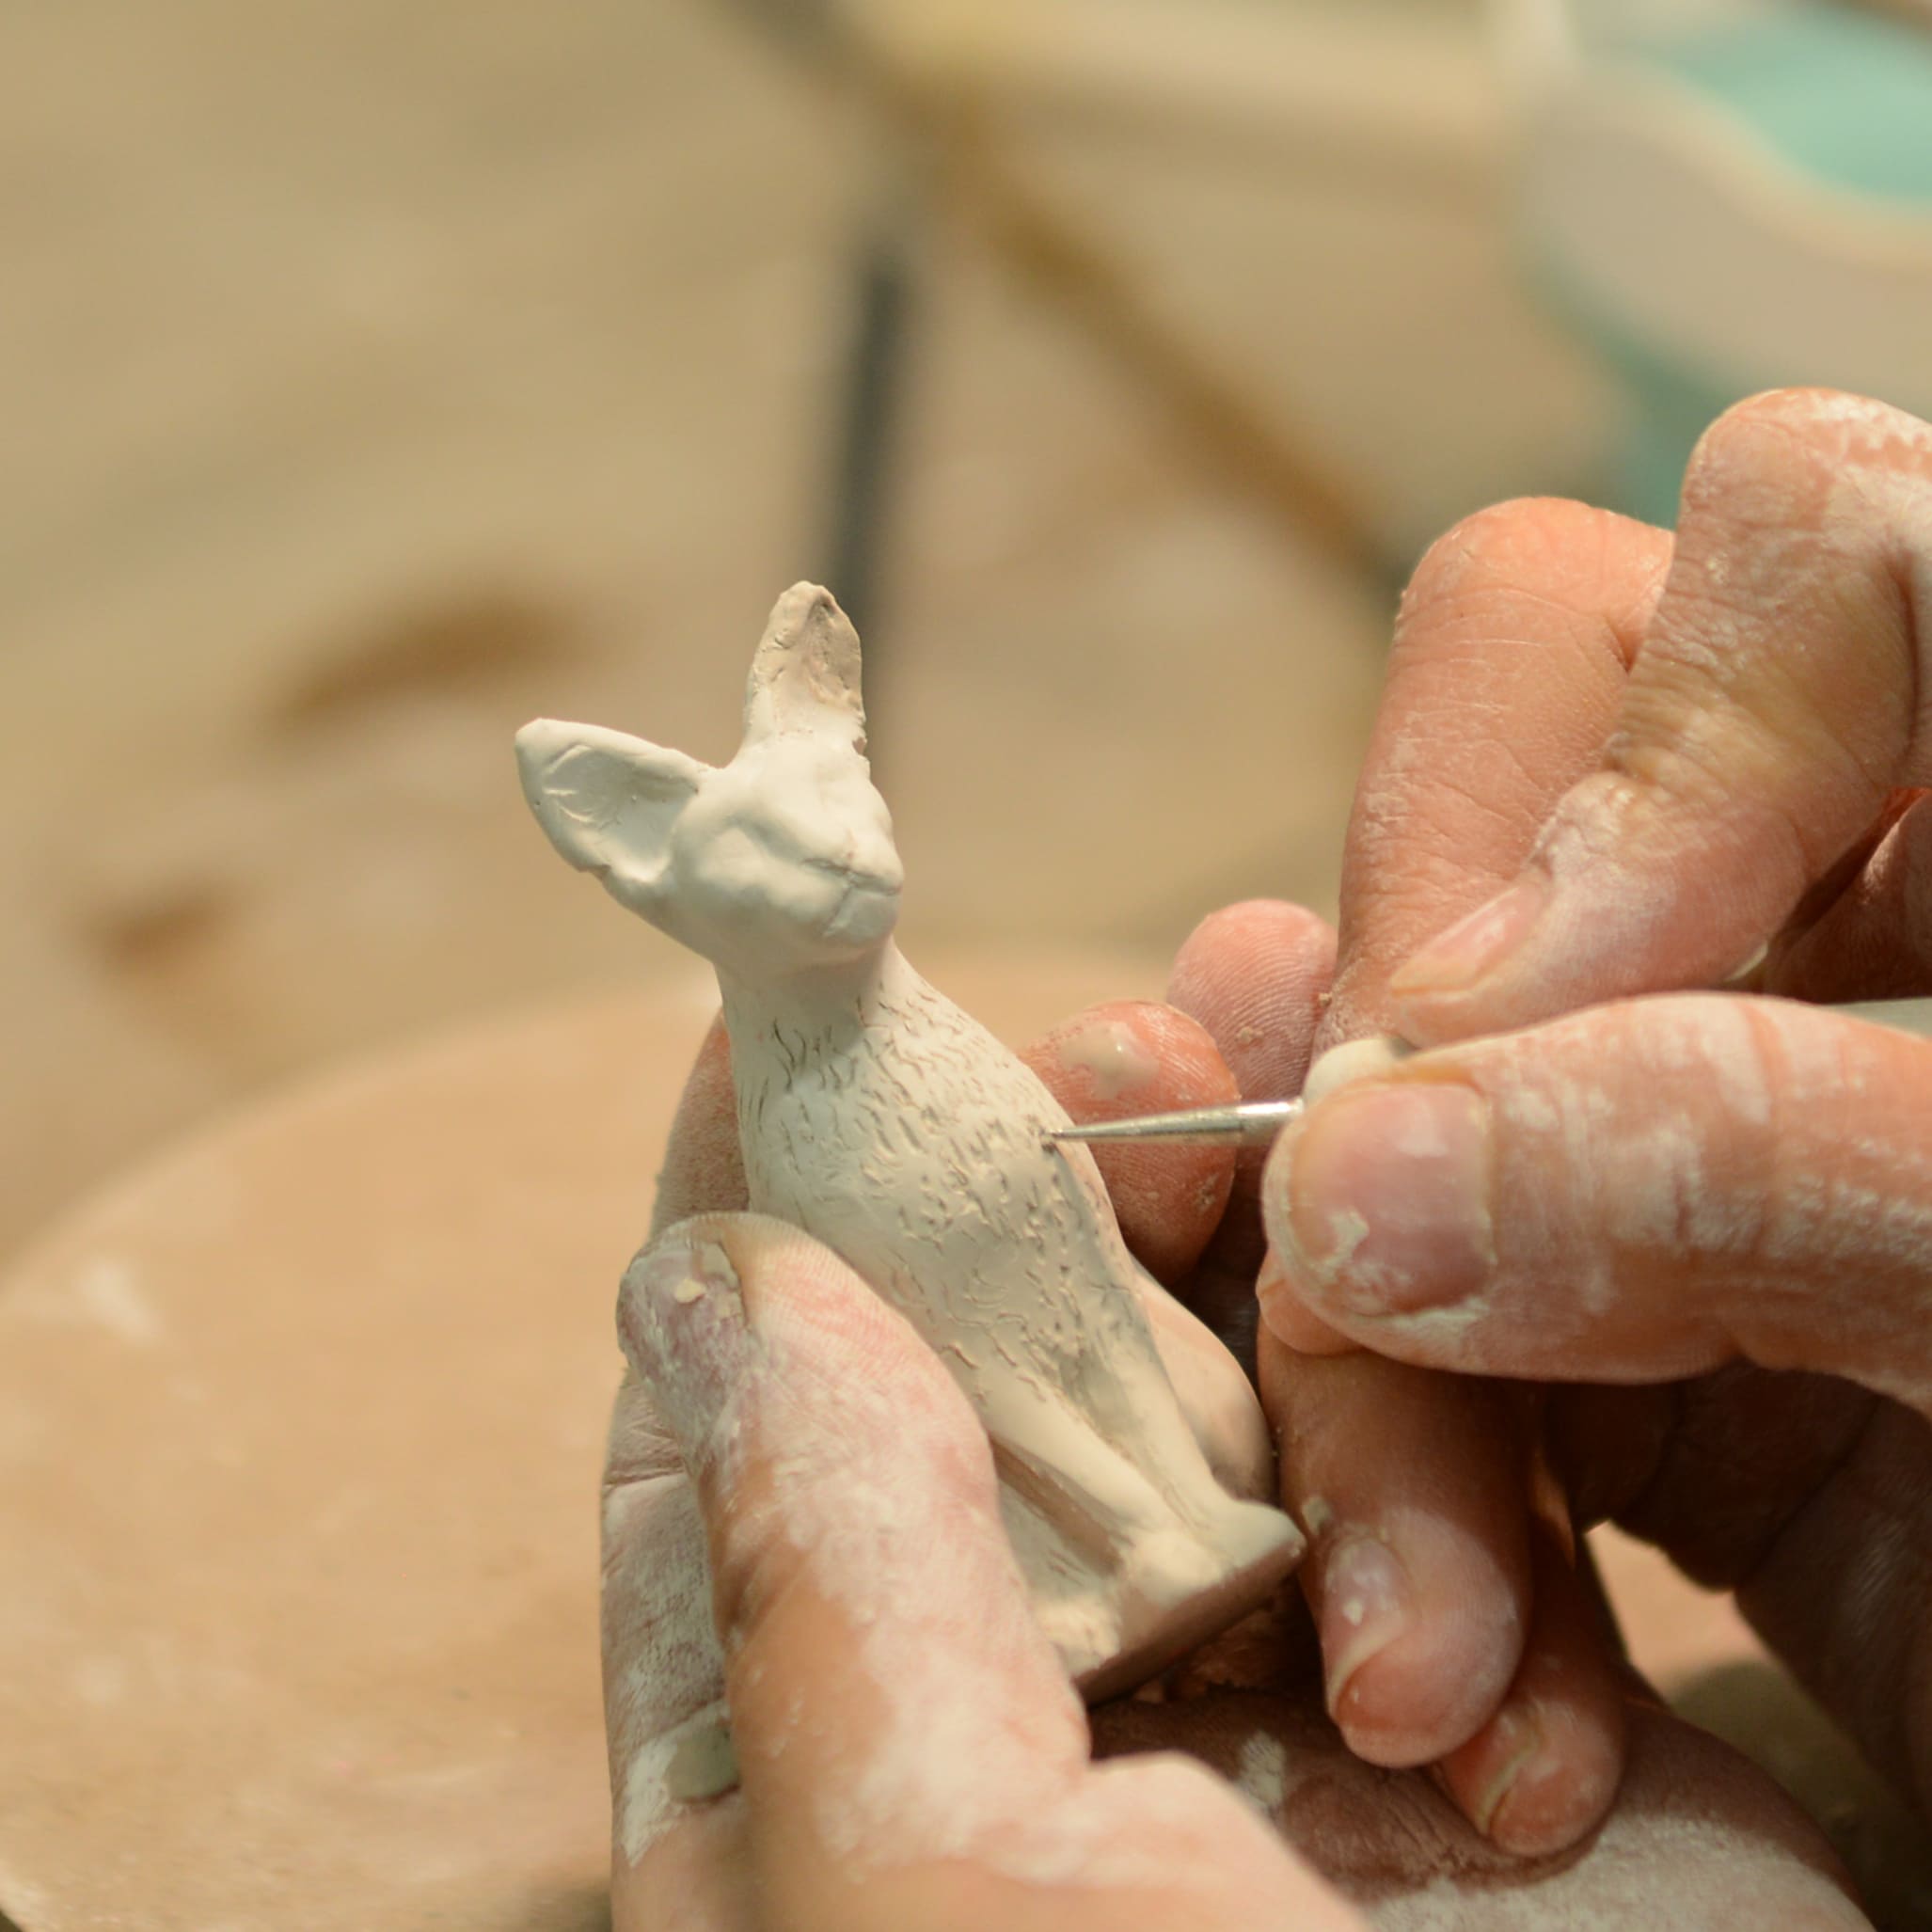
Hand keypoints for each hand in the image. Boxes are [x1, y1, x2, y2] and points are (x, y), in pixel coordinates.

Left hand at [601, 960, 1858, 1924]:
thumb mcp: (940, 1921)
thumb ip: (819, 1606)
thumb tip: (704, 1290)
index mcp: (841, 1792)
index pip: (749, 1447)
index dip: (766, 1219)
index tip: (781, 1026)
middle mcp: (1033, 1735)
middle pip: (1012, 1375)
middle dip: (1066, 1196)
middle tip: (1141, 1021)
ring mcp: (1259, 1715)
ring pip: (1229, 1395)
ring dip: (1284, 1297)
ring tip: (1318, 1134)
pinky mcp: (1476, 1713)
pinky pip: (1437, 1482)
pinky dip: (1457, 1465)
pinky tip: (1481, 1542)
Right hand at [1251, 391, 1931, 1864]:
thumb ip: (1765, 1162)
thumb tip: (1354, 1166)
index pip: (1809, 547)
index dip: (1642, 759)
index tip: (1519, 1025)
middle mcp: (1852, 921)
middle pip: (1495, 816)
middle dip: (1389, 1085)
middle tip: (1381, 1303)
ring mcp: (1703, 1120)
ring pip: (1394, 1110)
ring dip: (1362, 1384)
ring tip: (1426, 1662)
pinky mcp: (1625, 1319)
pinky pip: (1408, 1315)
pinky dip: (1394, 1487)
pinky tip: (1444, 1656)